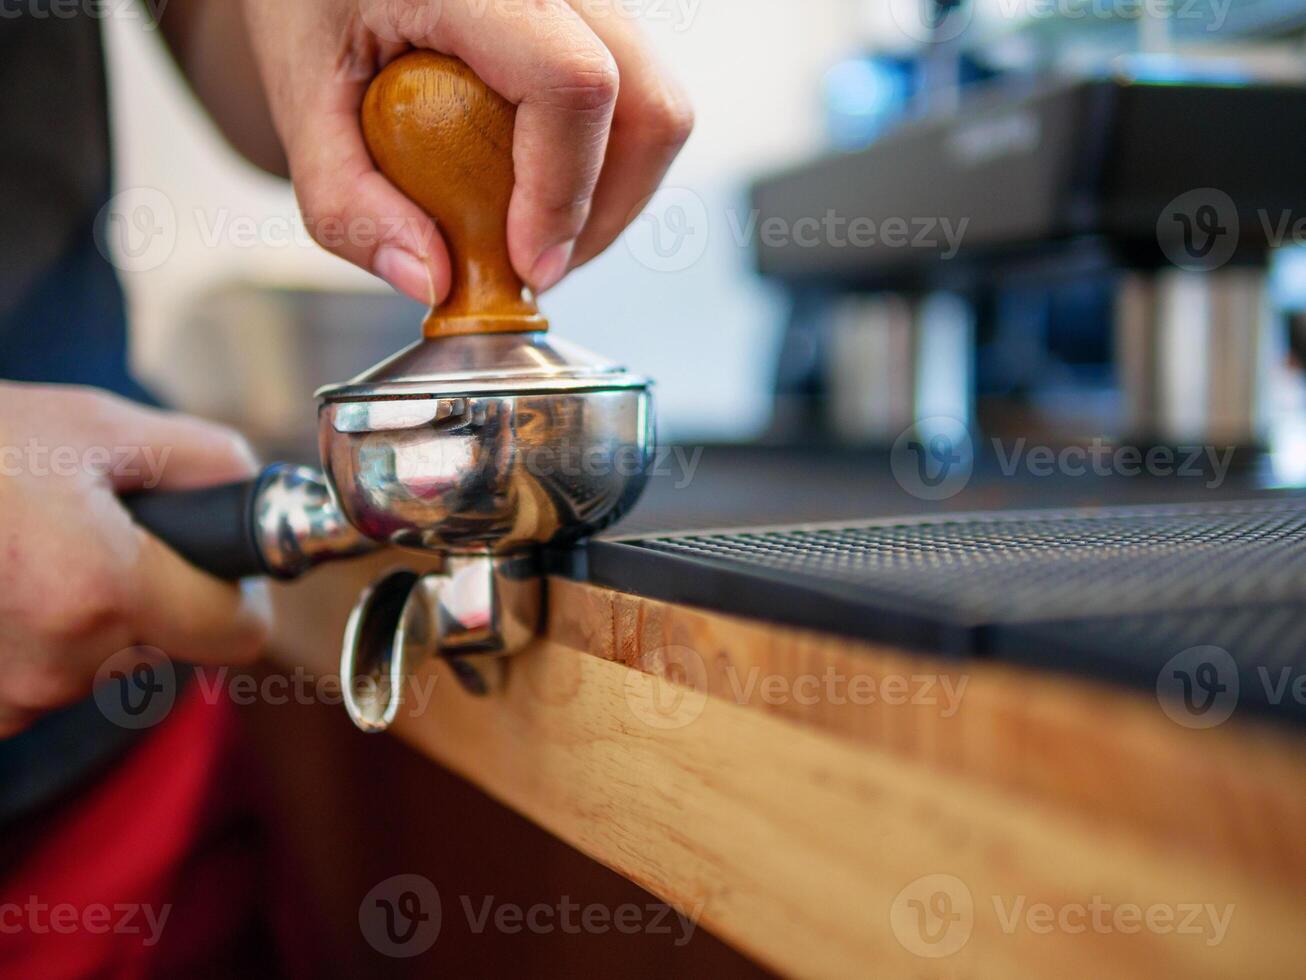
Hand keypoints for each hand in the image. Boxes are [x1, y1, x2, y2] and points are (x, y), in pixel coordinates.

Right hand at [0, 383, 270, 736]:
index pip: (240, 635)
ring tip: (22, 553)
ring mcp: (3, 698)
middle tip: (87, 534)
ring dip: (79, 619)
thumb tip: (256, 492)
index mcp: (103, 588)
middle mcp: (57, 661)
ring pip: (95, 667)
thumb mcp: (94, 425)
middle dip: (145, 595)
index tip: (214, 569)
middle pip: (163, 647)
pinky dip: (26, 640)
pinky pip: (35, 680)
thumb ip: (201, 459)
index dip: (240, 597)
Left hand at [241, 0, 692, 301]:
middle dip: (605, 211)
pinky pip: (639, 104)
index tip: (527, 266)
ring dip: (612, 198)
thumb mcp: (299, 99)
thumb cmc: (311, 7)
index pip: (571, 82)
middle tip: (537, 265)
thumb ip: (347, 201)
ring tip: (535, 233)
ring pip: (658, 109)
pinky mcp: (599, 23)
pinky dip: (606, 169)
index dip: (563, 192)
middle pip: (647, 105)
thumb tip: (432, 280)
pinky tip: (543, 192)